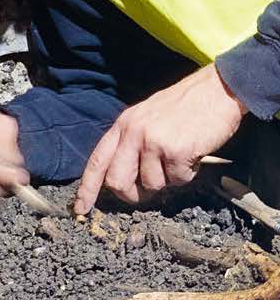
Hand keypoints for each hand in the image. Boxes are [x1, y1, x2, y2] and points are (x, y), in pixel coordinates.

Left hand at [74, 64, 245, 214]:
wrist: (218, 90)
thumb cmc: (185, 106)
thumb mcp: (147, 117)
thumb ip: (132, 142)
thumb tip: (123, 179)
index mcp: (123, 125)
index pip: (97, 161)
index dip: (87, 189)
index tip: (81, 209)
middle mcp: (133, 132)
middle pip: (117, 181)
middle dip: (130, 194)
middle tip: (146, 191)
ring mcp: (154, 141)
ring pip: (151, 185)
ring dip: (167, 180)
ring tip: (179, 157)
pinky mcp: (176, 150)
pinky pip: (177, 180)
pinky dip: (187, 174)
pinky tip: (193, 154)